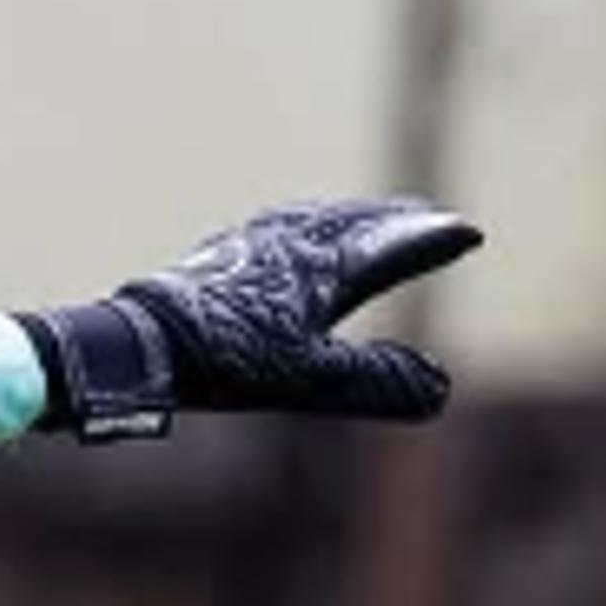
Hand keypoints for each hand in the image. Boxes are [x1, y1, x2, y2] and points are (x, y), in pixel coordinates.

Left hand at [24, 198, 481, 440]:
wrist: (137, 340)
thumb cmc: (222, 359)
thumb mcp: (308, 378)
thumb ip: (375, 381)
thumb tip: (442, 389)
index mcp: (323, 267)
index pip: (392, 246)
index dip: (430, 241)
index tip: (469, 232)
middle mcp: (290, 243)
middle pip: (354, 223)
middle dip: (395, 219)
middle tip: (427, 216)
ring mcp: (249, 245)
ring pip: (312, 220)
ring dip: (348, 217)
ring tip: (365, 219)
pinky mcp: (215, 257)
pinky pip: (274, 228)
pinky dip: (301, 225)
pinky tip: (284, 236)